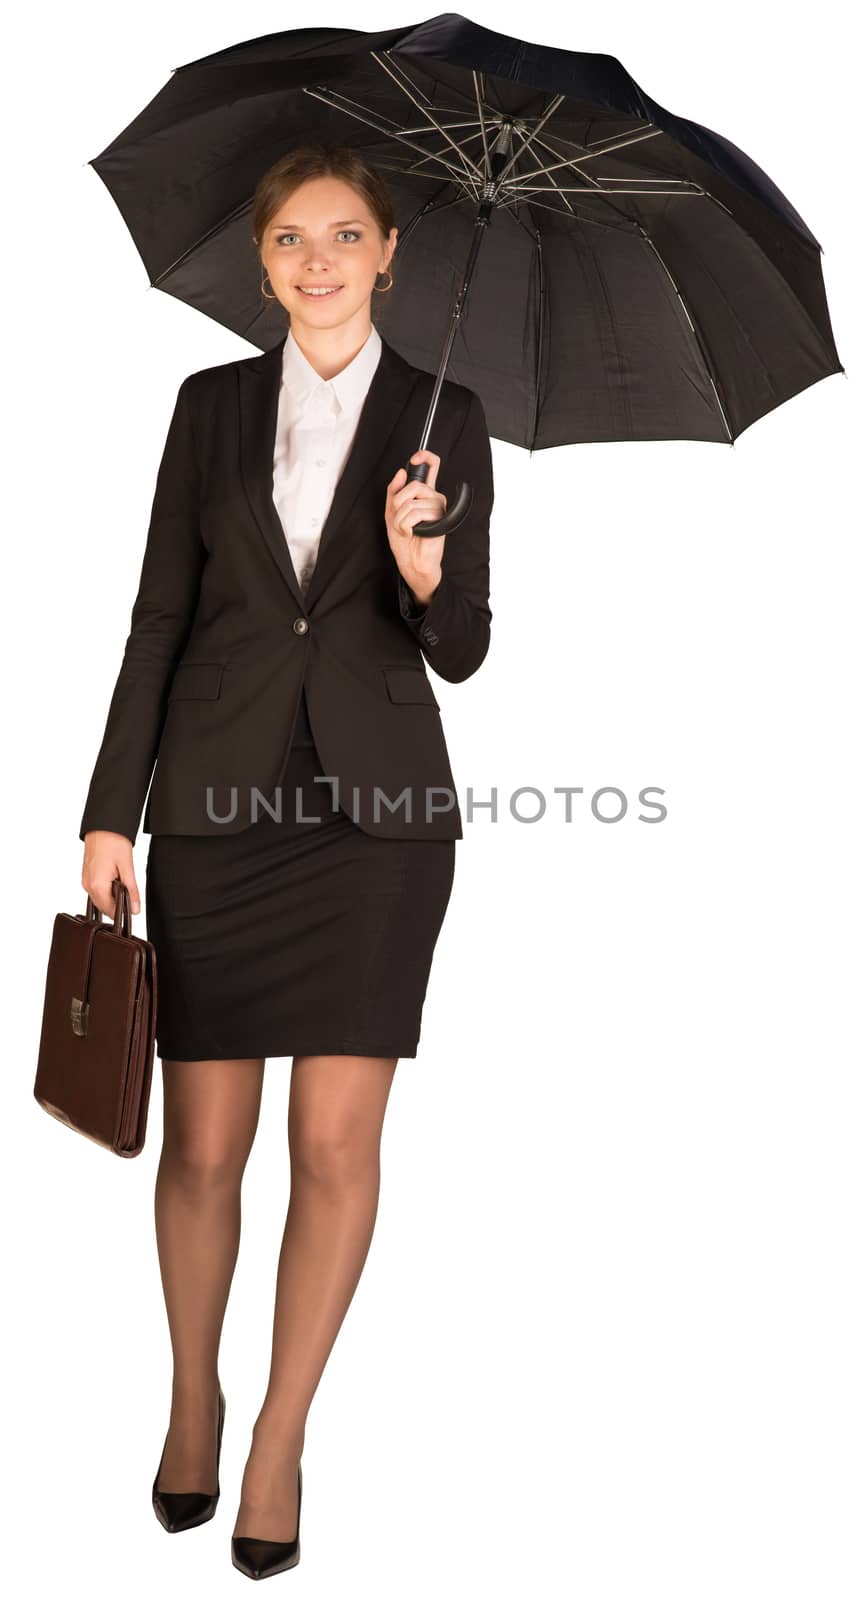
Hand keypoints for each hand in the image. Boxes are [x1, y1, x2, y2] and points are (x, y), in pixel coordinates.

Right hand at [82, 831, 140, 917]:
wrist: (103, 825)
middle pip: (104, 907)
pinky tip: (114, 878)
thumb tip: (134, 909)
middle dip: (117, 904)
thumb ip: (131, 890)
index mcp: (97, 885)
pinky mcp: (86, 875)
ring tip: (122, 881)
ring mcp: (85, 880)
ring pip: (100, 899)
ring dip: (112, 896)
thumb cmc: (114, 841)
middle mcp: (88, 885)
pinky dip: (106, 889)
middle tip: (129, 892)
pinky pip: (96, 890)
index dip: (123, 911)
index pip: (110, 911)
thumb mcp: (127, 867)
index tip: (132, 907)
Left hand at [385, 449, 445, 604]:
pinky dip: (406, 526)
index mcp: (424, 494)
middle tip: (398, 518)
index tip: (415, 458)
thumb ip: (394, 490)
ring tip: (405, 530)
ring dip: (400, 519)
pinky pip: (416, 513)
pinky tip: (412, 534)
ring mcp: (438, 508)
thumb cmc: (404, 540)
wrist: (411, 562)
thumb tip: (402, 472)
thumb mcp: (391, 511)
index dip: (425, 457)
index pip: (432, 467)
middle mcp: (434, 498)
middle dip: (398, 503)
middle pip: (415, 485)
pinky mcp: (440, 520)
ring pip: (412, 502)